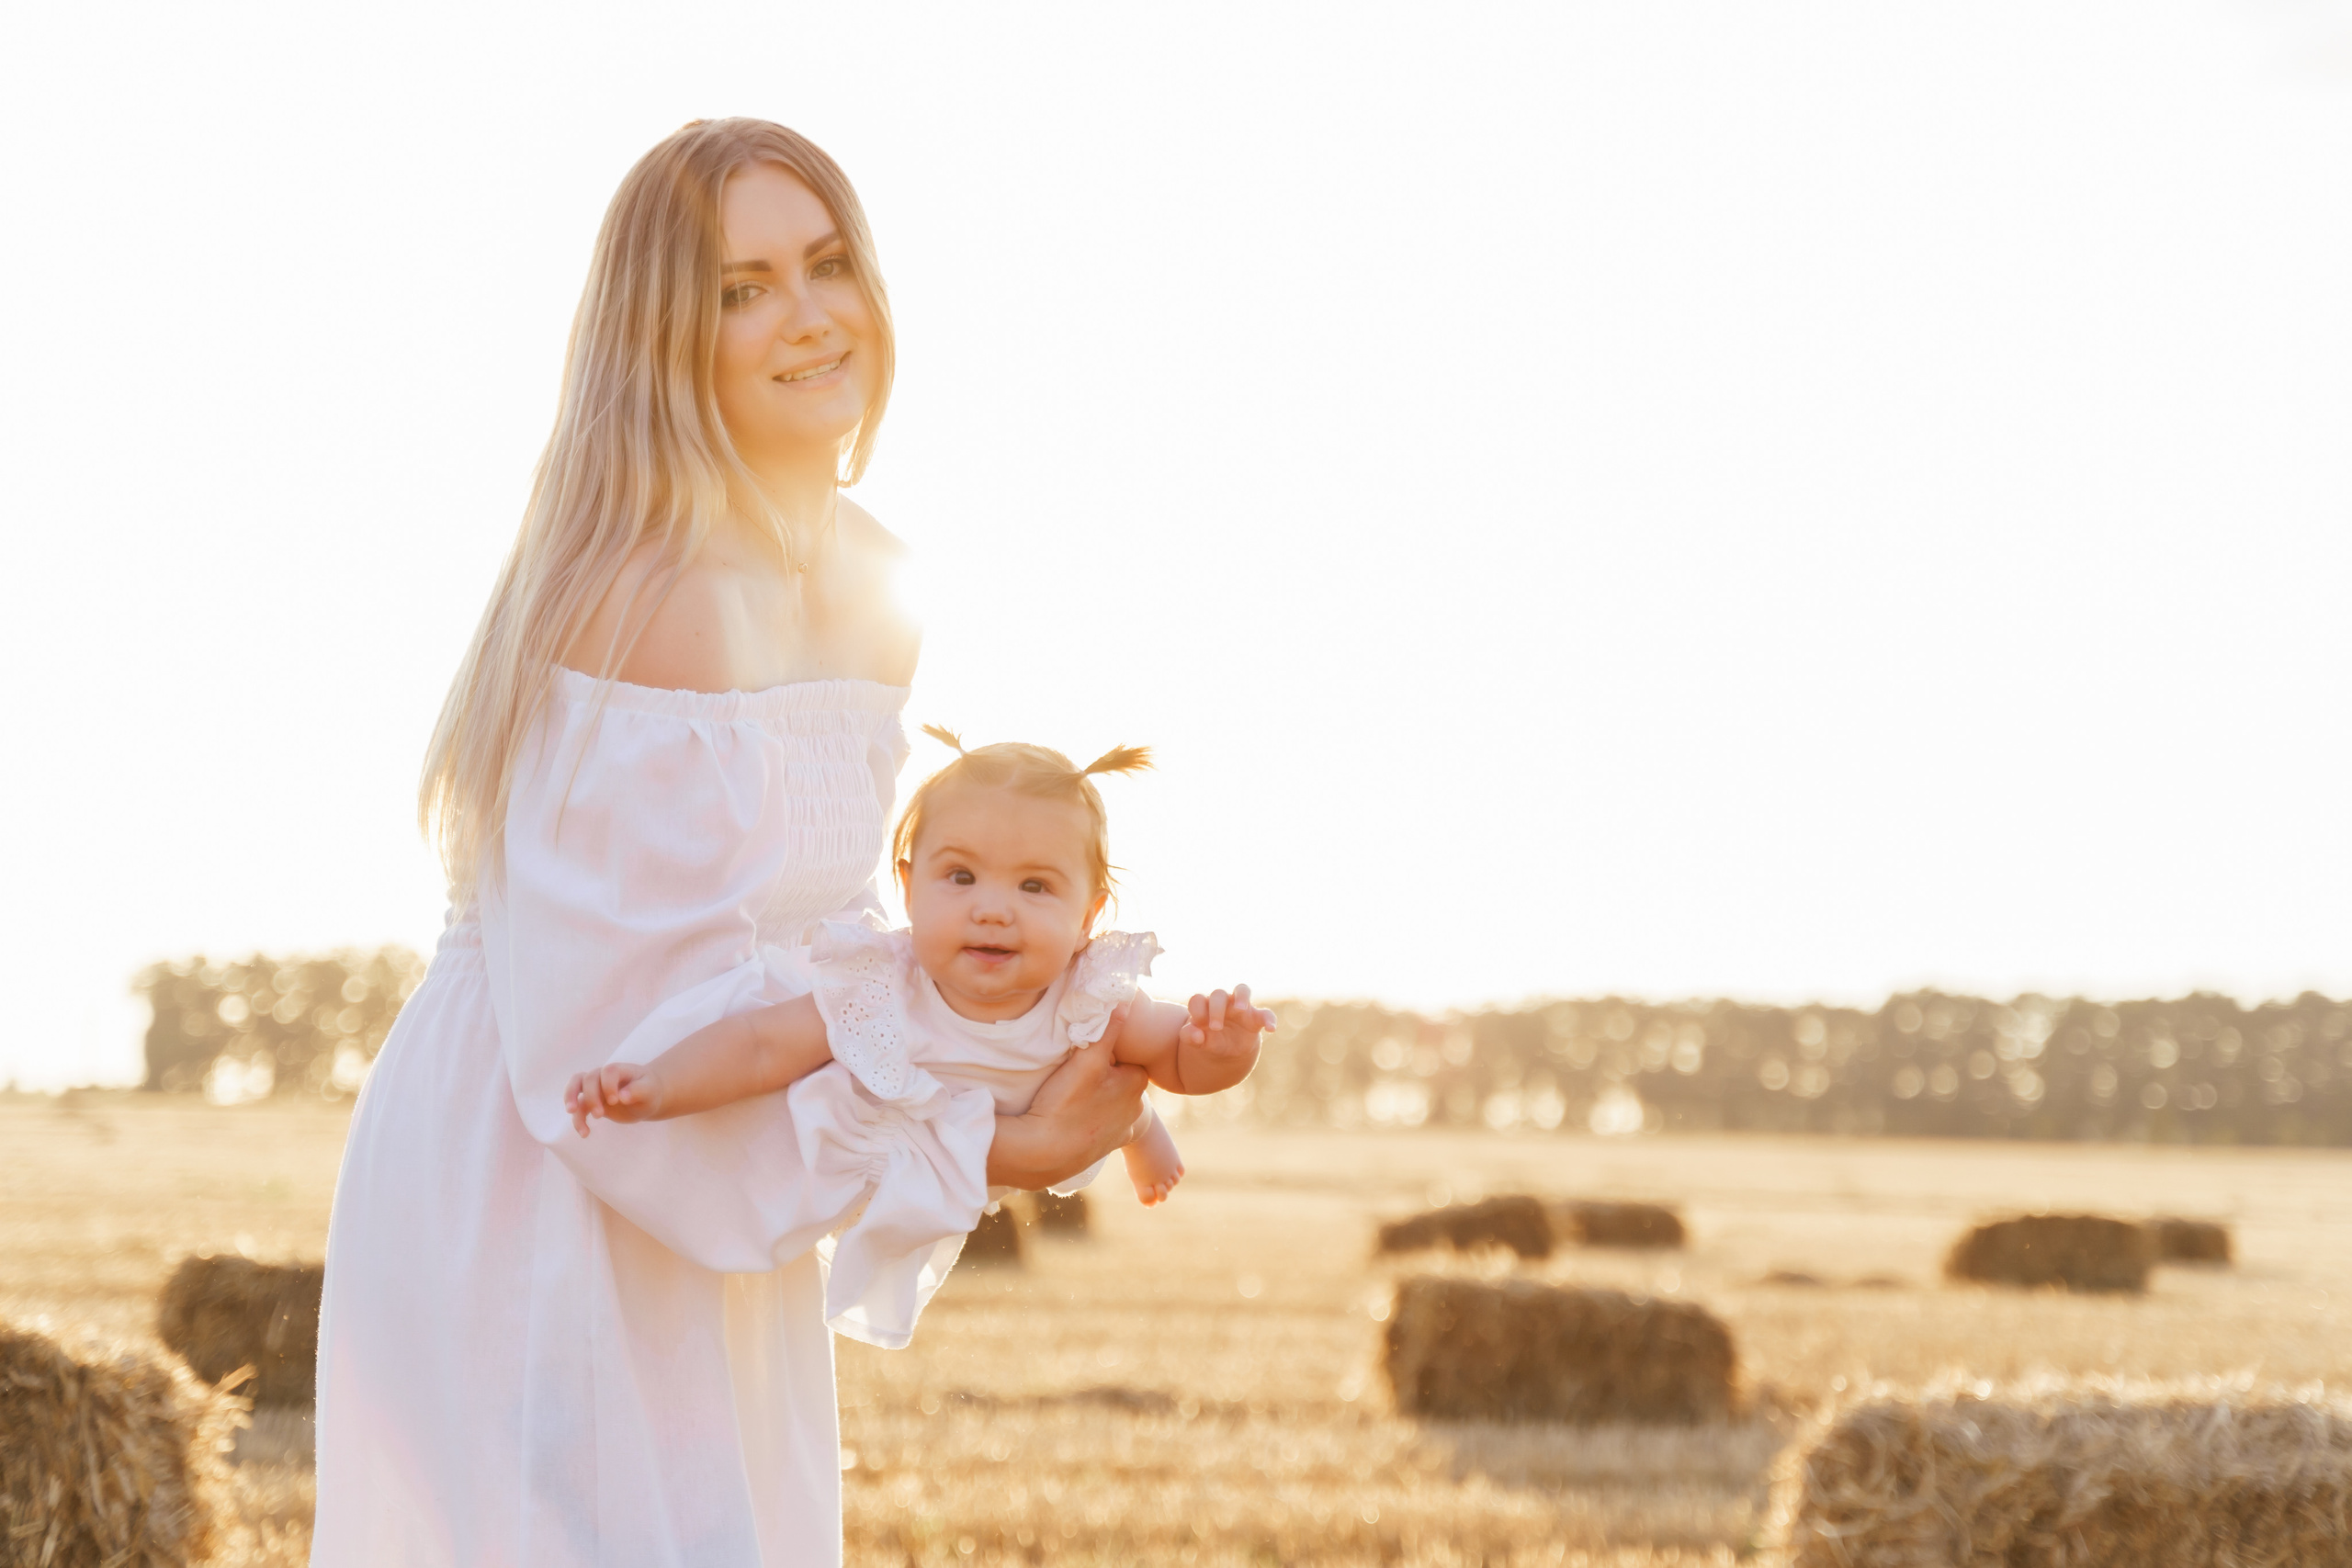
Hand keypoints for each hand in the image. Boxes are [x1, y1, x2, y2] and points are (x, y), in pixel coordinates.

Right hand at [564, 1063, 658, 1136]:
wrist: (645, 1098)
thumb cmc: (649, 1091)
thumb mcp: (649, 1090)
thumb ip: (638, 1090)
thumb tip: (622, 1096)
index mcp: (620, 1070)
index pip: (608, 1071)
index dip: (608, 1085)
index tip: (615, 1101)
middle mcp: (604, 1076)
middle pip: (589, 1078)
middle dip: (591, 1096)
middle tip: (600, 1115)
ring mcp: (595, 1087)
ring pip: (575, 1085)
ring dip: (570, 1097)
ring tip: (572, 1112)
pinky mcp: (591, 1102)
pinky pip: (578, 1108)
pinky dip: (578, 1119)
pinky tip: (585, 1134)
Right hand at [987, 1032, 1148, 1189]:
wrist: (1045, 1152)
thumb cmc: (1066, 1102)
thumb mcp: (1087, 1060)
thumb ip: (1107, 1030)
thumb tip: (1124, 1002)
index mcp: (1137, 1083)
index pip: (1126, 1057)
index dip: (1106, 1054)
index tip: (1085, 1056)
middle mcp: (1137, 1108)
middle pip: (1120, 1080)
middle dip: (1104, 1076)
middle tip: (1075, 1076)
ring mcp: (1123, 1130)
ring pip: (1113, 1103)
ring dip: (1098, 1098)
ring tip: (1071, 1096)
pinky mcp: (1108, 1148)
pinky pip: (1103, 1125)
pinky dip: (1093, 1120)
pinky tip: (1075, 1117)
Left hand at [1181, 983, 1275, 1070]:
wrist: (1226, 1051)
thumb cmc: (1209, 1039)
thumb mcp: (1197, 1041)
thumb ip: (1189, 1037)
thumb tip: (1196, 1034)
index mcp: (1205, 1006)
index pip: (1198, 999)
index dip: (1197, 1010)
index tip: (1198, 1025)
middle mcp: (1223, 1002)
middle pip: (1218, 994)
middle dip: (1216, 1009)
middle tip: (1215, 1027)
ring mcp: (1241, 1008)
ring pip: (1242, 990)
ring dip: (1241, 997)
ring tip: (1240, 1009)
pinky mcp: (1256, 1018)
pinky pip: (1266, 1014)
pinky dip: (1269, 1020)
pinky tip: (1271, 1029)